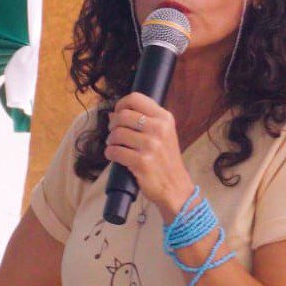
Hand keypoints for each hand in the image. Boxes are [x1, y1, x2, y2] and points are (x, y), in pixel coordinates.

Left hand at [104, 93, 195, 219]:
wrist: (175, 187)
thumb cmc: (166, 160)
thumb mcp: (163, 134)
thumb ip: (143, 121)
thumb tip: (112, 114)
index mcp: (165, 118)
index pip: (135, 98)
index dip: (120, 104)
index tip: (117, 114)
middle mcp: (159, 129)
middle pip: (122, 115)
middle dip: (113, 125)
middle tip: (114, 134)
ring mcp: (151, 145)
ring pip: (116, 134)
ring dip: (110, 141)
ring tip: (115, 146)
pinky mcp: (141, 162)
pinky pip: (114, 152)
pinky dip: (110, 154)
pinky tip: (115, 156)